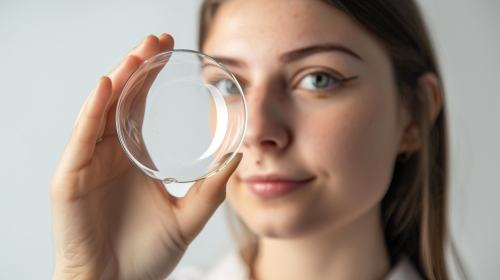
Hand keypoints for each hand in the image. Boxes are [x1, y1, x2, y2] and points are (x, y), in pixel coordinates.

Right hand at [50, 34, 241, 279]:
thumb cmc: (145, 258)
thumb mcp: (186, 218)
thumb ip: (211, 190)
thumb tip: (238, 159)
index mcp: (133, 160)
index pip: (139, 109)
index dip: (151, 78)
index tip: (169, 50)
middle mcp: (109, 156)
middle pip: (119, 102)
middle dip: (136, 68)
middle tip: (155, 40)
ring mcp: (88, 166)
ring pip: (100, 113)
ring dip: (116, 81)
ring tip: (136, 54)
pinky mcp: (69, 181)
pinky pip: (80, 141)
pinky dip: (90, 113)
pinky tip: (104, 87)